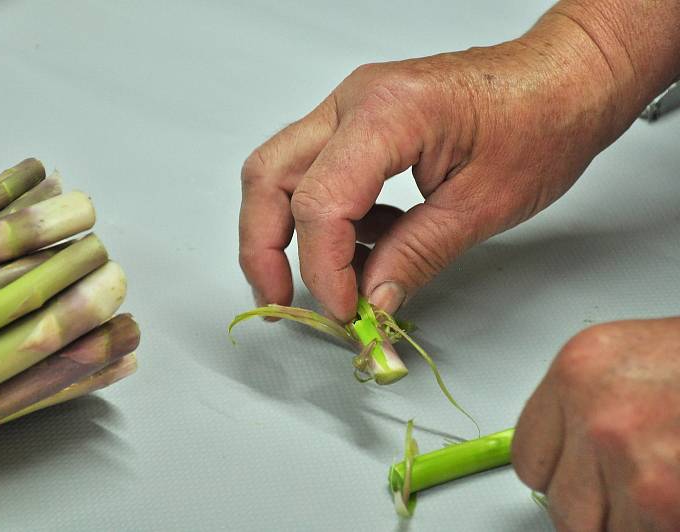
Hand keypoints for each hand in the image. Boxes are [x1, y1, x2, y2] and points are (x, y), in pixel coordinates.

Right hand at [238, 16, 634, 321]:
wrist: (564, 80)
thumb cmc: (542, 121)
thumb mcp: (482, 206)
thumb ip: (415, 256)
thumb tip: (371, 300)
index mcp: (389, 113)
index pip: (320, 201)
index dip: (323, 268)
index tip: (343, 310)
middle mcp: (355, 100)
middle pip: (268, 177)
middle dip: (263, 247)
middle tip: (280, 299)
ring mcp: (351, 107)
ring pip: (280, 172)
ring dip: (290, 233)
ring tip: (340, 278)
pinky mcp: (359, 122)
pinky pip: (316, 172)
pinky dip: (329, 218)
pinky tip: (372, 244)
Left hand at [512, 319, 679, 529]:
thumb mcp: (628, 361)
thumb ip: (585, 409)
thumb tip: (568, 465)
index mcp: (578, 373)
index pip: (528, 457)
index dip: (558, 476)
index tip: (577, 480)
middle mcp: (598, 417)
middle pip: (561, 506)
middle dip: (594, 511)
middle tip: (629, 493)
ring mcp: (635, 466)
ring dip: (630, 523)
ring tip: (660, 488)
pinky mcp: (664, 504)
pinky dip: (657, 525)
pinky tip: (672, 499)